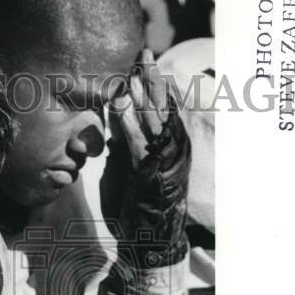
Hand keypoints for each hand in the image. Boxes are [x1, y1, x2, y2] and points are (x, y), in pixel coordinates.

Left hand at [106, 48, 191, 269]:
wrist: (151, 242)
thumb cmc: (141, 205)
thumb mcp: (132, 165)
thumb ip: (129, 141)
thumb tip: (119, 118)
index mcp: (173, 146)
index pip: (167, 105)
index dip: (157, 80)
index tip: (147, 58)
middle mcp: (174, 151)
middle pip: (165, 107)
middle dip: (154, 79)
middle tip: (145, 52)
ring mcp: (165, 164)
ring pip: (156, 123)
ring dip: (143, 98)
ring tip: (133, 74)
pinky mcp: (151, 177)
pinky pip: (140, 147)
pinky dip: (130, 125)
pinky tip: (120, 108)